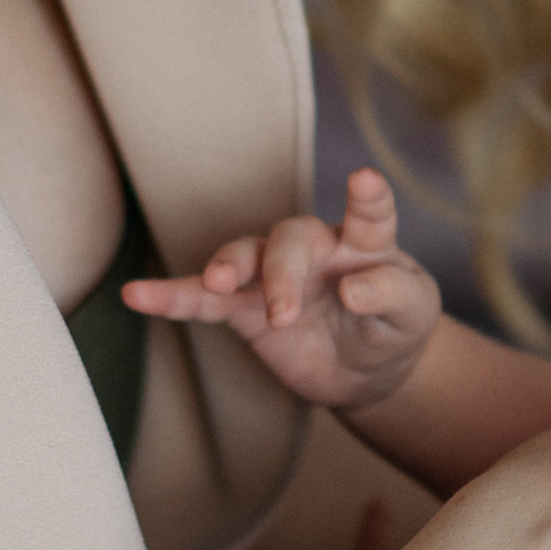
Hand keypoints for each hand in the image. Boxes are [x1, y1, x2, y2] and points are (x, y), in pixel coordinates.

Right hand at [123, 169, 441, 414]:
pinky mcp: (245, 309)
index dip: (367, 197)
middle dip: (281, 272)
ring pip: (242, 256)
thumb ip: (391, 293)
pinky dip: (171, 297)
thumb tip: (351, 289)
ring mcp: (273, 276)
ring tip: (216, 283)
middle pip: (288, 240)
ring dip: (227, 267)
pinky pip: (203, 299)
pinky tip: (136, 295)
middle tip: (282, 313)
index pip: (370, 214)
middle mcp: (314, 249)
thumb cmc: (395, 327)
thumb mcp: (414, 313)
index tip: (365, 178)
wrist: (368, 371)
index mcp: (365, 243)